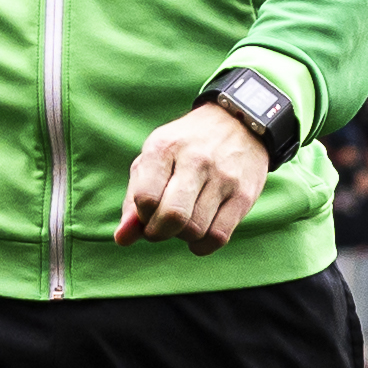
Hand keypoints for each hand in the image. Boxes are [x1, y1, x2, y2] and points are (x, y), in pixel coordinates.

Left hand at [116, 96, 275, 247]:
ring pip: (196, 230)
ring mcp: (224, 178)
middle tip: (162, 226)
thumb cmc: (185, 148)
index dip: (142, 216)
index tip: (148, 213)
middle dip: (160, 233)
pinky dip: (204, 244)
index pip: (146, 198)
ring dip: (183, 236)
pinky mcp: (244, 195)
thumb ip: (133, 200)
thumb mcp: (153, 159)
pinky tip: (200, 233)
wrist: (237, 123)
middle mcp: (196, 160)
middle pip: (172, 217)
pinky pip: (219, 236)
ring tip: (184, 222)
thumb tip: (123, 239)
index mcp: (165, 147)